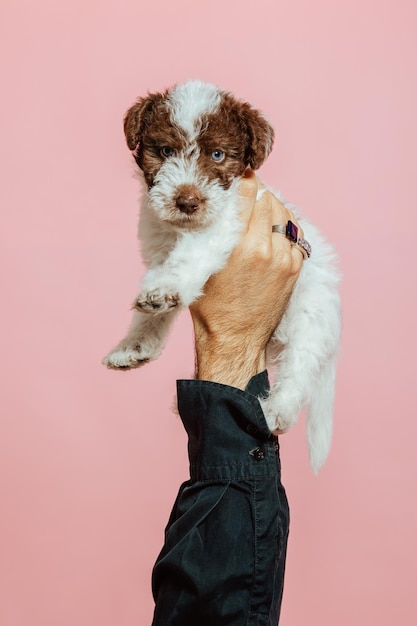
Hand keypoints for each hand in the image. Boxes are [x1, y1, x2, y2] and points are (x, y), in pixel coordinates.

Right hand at [189, 170, 303, 388]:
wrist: (234, 339)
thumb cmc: (210, 306)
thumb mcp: (201, 265)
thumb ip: (212, 232)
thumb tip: (220, 204)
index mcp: (239, 245)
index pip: (248, 195)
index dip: (244, 181)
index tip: (241, 175)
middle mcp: (266, 248)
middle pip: (270, 200)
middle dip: (258, 193)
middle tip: (249, 192)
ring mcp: (285, 259)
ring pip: (286, 215)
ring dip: (274, 208)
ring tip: (262, 208)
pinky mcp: (295, 269)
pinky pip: (296, 235)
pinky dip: (286, 227)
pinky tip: (275, 228)